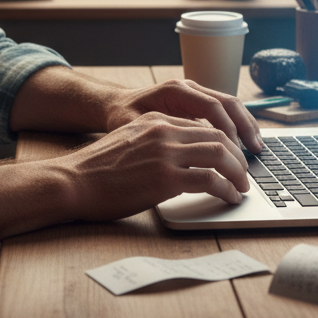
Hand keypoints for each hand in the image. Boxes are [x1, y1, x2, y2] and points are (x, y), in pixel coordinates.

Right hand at [53, 111, 250, 221]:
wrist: (74, 182)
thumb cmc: (97, 170)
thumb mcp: (130, 143)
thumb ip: (156, 143)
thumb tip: (181, 160)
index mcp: (155, 120)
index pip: (202, 124)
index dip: (224, 142)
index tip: (232, 158)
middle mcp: (163, 130)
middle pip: (217, 135)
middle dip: (237, 156)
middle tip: (244, 174)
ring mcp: (165, 153)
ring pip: (220, 154)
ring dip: (237, 172)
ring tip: (241, 187)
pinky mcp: (166, 178)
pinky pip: (210, 180)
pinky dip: (226, 189)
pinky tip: (228, 197)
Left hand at [104, 78, 262, 153]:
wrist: (115, 105)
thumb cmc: (122, 117)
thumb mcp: (133, 126)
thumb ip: (157, 133)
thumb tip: (177, 149)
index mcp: (175, 91)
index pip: (211, 107)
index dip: (226, 129)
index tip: (235, 152)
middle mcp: (189, 87)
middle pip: (227, 102)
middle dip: (244, 126)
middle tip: (256, 150)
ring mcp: (195, 93)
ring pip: (230, 104)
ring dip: (246, 125)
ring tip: (257, 147)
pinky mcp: (197, 102)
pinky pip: (224, 110)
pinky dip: (238, 125)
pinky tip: (245, 142)